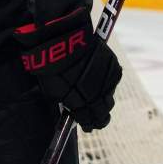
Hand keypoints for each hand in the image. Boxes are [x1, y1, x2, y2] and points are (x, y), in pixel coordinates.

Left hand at [18, 9, 121, 131]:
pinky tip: (98, 81)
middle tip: (95, 119)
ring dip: (102, 99)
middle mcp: (96, 93)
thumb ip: (64, 102)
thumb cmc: (49, 63)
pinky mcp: (112, 65)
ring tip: (96, 99)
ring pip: (108, 96)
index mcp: (80, 102)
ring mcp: (106, 79)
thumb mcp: (51, 88)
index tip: (88, 126)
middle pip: (103, 112)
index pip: (89, 120)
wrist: (60, 36)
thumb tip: (70, 109)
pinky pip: (111, 80)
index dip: (89, 125)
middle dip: (98, 117)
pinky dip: (106, 82)